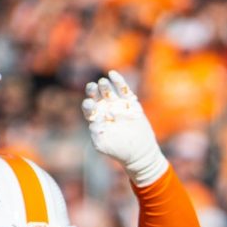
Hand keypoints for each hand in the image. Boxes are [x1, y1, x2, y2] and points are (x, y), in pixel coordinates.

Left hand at [83, 70, 166, 187]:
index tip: (89, 104)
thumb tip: (93, 122)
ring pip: (108, 91)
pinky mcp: (130, 102)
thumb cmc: (118, 150)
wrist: (139, 152)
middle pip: (96, 96)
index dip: (88, 105)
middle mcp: (105, 109)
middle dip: (92, 90)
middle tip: (92, 87)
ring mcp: (117, 104)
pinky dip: (118, 81)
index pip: (89, 108)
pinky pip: (123, 89)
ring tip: (102, 82)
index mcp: (96, 118)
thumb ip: (95, 134)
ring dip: (104, 86)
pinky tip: (112, 74)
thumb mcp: (103, 145)